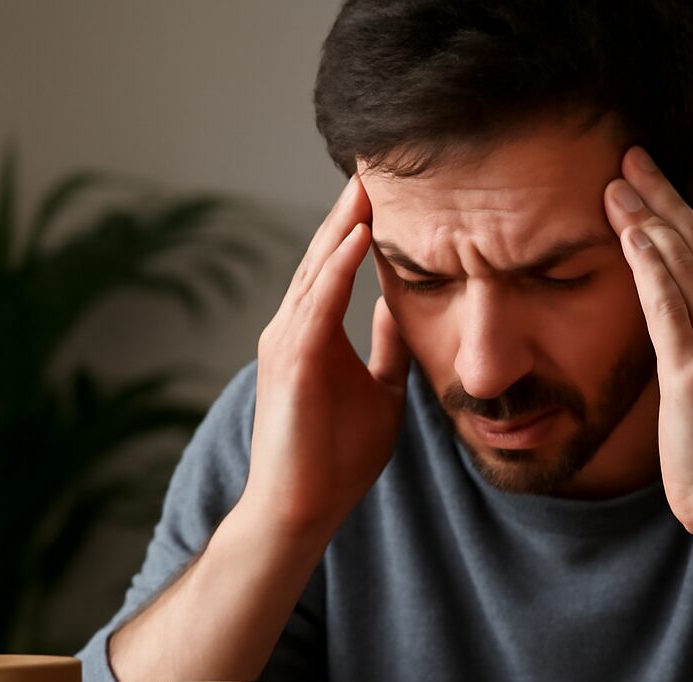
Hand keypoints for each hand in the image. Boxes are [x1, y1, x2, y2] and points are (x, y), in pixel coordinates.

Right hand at [242, 175, 411, 542]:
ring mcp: (287, 343)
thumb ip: (388, 349)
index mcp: (314, 333)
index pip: (339, 264)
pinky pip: (316, 305)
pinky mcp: (291, 364)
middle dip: (351, 208)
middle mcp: (293, 328)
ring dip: (344, 225)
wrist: (303, 510)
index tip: (393, 185)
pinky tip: (359, 237)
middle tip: (378, 160)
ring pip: (317, 269)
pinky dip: (336, 269)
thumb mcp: (381, 391)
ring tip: (371, 181)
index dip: (362, 224)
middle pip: (324, 254)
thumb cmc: (335, 459)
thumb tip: (405, 309)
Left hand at [604, 147, 692, 537]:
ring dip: (647, 218)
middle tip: (631, 157)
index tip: (656, 178)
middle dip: (662, 196)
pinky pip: (668, 304)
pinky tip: (627, 232)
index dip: (683, 210)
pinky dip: (647, 264)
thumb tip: (679, 325)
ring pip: (683, 264)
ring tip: (615, 182)